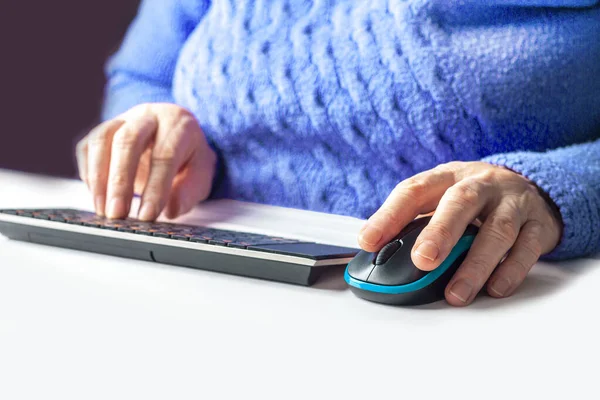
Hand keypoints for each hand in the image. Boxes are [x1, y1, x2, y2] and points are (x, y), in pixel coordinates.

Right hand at [76, 103, 216, 220]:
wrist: (176, 136)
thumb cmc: (189, 158)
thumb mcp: (201, 174)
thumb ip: (190, 190)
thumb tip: (171, 210)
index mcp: (178, 124)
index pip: (165, 155)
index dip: (155, 188)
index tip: (147, 216)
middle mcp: (148, 116)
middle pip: (127, 141)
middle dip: (120, 181)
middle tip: (117, 214)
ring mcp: (122, 119)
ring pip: (101, 139)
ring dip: (99, 178)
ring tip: (104, 210)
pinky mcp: (103, 130)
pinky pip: (87, 147)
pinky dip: (89, 174)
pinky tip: (98, 197)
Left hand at [357, 161, 562, 305]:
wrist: (529, 185)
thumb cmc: (472, 199)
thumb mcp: (440, 198)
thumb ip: (412, 223)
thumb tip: (374, 253)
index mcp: (446, 177)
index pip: (413, 191)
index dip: (389, 215)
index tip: (368, 241)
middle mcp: (480, 184)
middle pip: (460, 203)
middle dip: (440, 232)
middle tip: (422, 261)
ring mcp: (512, 203)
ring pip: (496, 231)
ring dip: (475, 264)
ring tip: (456, 293)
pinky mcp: (539, 225)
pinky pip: (527, 248)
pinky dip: (510, 271)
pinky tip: (494, 289)